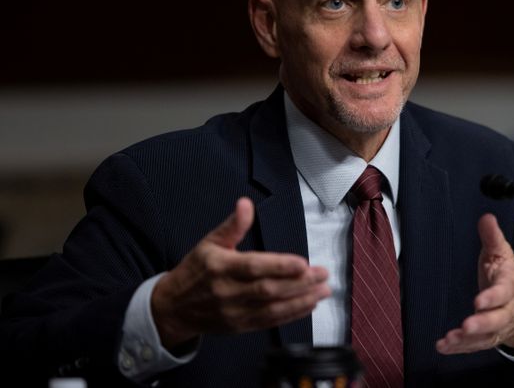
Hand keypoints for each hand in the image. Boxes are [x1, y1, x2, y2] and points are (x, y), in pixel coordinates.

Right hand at [151, 197, 330, 348]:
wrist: (173, 307)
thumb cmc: (196, 269)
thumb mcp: (210, 242)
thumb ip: (233, 225)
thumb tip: (246, 203)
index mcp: (221, 266)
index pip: (254, 266)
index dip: (280, 266)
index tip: (303, 263)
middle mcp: (228, 291)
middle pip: (268, 289)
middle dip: (299, 283)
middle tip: (323, 275)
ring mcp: (234, 312)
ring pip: (272, 308)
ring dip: (301, 301)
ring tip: (323, 291)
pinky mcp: (239, 326)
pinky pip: (269, 322)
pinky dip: (290, 315)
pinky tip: (308, 305)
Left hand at [436, 213, 513, 353]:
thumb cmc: (507, 276)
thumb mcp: (502, 253)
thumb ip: (492, 237)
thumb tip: (486, 217)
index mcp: (508, 287)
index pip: (503, 293)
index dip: (492, 297)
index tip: (478, 300)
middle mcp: (505, 310)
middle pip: (497, 320)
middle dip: (482, 324)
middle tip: (466, 325)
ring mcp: (496, 327)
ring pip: (485, 337)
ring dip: (467, 340)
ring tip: (449, 339)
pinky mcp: (487, 338)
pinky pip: (474, 346)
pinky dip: (459, 348)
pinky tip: (443, 347)